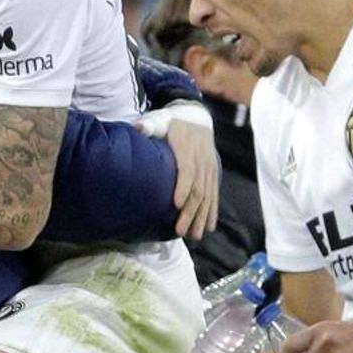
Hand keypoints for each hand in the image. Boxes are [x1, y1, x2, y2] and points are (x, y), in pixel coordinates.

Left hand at [160, 117, 220, 239]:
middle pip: (198, 190)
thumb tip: (137, 127)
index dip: (183, 187)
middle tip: (180, 231)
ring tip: (195, 236)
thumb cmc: (173, 121)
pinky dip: (212, 212)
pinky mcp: (213, 174)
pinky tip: (209, 228)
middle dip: (190, 212)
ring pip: (207, 196)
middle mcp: (202, 160)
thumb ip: (150, 125)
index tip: (176, 204)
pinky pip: (215, 195)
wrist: (197, 117)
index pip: (187, 170)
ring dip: (202, 217)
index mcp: (187, 148)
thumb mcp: (161, 118)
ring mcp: (209, 169)